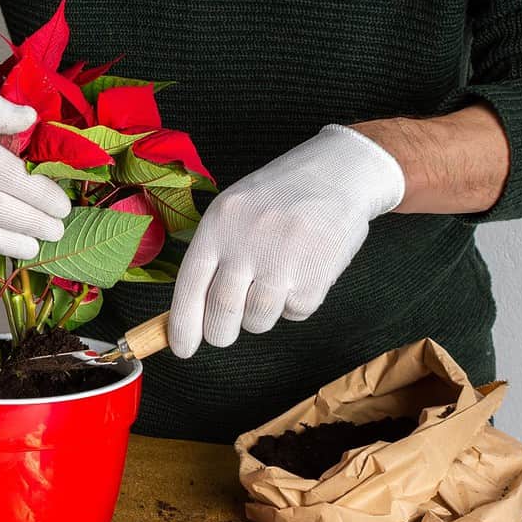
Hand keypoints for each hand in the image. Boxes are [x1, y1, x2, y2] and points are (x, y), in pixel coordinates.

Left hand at [168, 125, 405, 354]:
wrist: (340, 173)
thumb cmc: (279, 196)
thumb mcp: (233, 209)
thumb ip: (213, 254)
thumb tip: (192, 312)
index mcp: (218, 225)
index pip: (190, 287)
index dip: (183, 325)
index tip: (181, 348)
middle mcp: (247, 244)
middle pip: (221, 313)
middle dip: (219, 332)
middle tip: (223, 332)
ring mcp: (282, 261)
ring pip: (257, 320)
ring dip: (260, 315)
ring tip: (272, 281)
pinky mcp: (315, 277)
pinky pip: (294, 314)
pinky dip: (294, 305)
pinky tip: (300, 273)